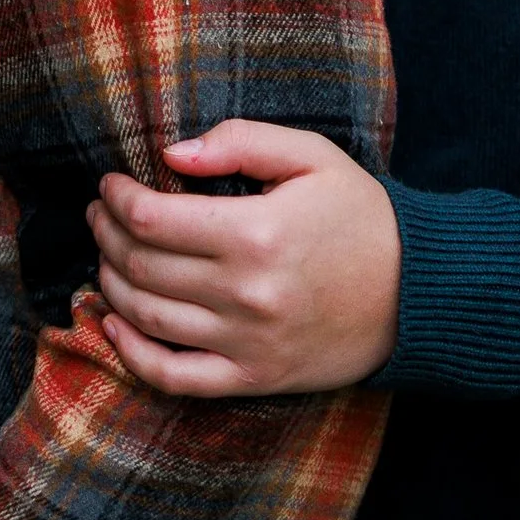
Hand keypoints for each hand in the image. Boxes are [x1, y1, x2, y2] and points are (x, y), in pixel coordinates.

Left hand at [88, 120, 400, 397]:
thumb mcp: (312, 157)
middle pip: (142, 266)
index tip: (109, 186)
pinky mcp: (254, 377)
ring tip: (107, 257)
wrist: (419, 292)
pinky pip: (173, 376)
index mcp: (256, 232)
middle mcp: (246, 292)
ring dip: (111, 284)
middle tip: (101, 216)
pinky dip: (131, 354)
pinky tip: (112, 325)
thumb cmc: (363, 217)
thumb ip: (239, 142)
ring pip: (147, 317)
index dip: (117, 200)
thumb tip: (169, 154)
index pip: (152, 219)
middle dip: (107, 235)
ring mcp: (247, 341)